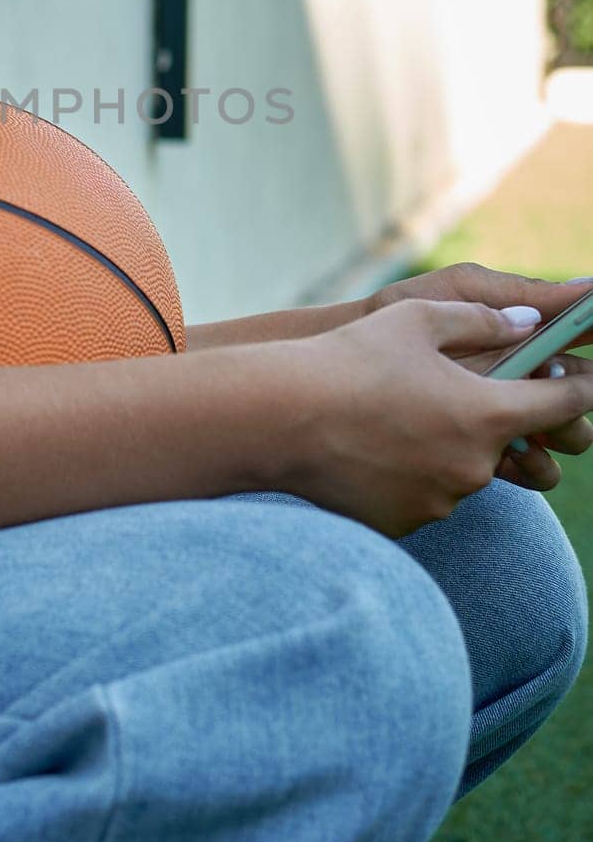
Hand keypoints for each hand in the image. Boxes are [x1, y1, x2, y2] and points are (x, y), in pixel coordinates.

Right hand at [290, 298, 592, 536]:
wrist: (278, 420)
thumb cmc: (348, 360)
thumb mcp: (415, 319)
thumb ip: (481, 320)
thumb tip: (526, 323)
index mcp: (486, 414)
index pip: (562, 407)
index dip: (579, 389)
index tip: (582, 379)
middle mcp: (473, 467)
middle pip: (506, 442)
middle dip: (489, 416)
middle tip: (447, 389)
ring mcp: (439, 501)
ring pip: (461, 468)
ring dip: (444, 445)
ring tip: (392, 415)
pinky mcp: (404, 522)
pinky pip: (424, 493)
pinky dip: (409, 471)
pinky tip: (370, 445)